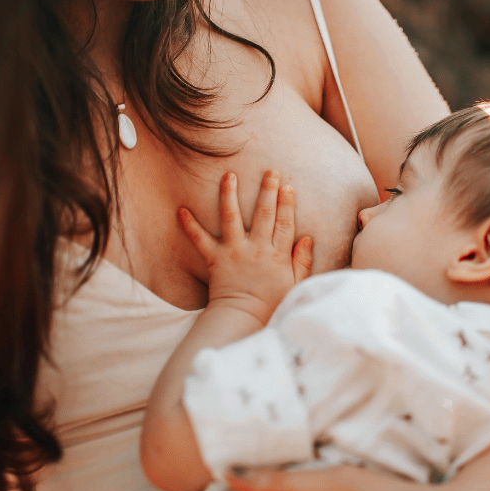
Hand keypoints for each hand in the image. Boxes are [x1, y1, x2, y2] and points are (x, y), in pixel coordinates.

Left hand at [178, 171, 312, 323]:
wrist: (242, 319)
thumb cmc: (271, 304)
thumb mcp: (295, 285)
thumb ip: (302, 261)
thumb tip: (308, 238)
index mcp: (277, 255)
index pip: (285, 223)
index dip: (287, 204)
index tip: (288, 186)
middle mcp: (256, 249)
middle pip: (264, 214)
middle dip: (267, 190)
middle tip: (270, 171)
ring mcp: (234, 252)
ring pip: (232, 217)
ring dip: (230, 194)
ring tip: (229, 175)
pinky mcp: (215, 259)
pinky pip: (200, 240)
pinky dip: (189, 225)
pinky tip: (181, 210)